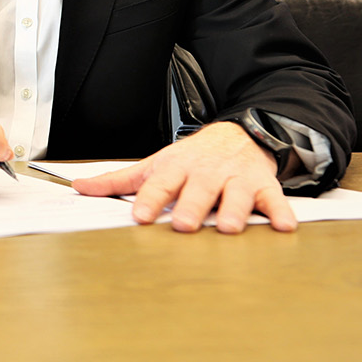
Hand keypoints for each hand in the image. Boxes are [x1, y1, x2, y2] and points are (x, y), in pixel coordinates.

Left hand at [71, 121, 294, 232]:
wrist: (239, 133)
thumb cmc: (191, 158)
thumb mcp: (154, 165)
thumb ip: (118, 180)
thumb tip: (78, 187)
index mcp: (176, 168)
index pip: (159, 184)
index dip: (150, 200)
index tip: (141, 216)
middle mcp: (206, 173)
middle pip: (198, 190)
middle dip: (192, 207)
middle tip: (184, 225)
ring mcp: (236, 179)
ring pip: (236, 195)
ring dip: (234, 211)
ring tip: (229, 228)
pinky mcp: (263, 185)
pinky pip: (274, 199)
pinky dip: (281, 212)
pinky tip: (283, 227)